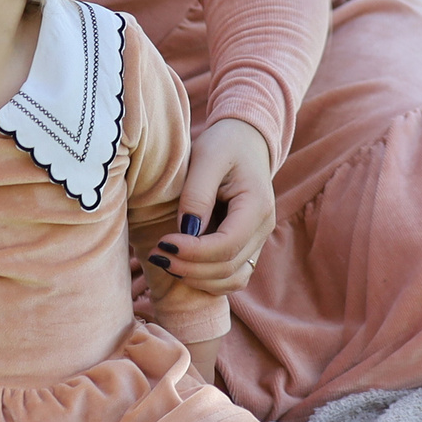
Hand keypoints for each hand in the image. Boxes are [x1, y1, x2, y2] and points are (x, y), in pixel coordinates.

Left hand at [148, 117, 275, 296]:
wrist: (245, 141)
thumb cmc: (224, 144)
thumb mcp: (207, 158)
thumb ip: (197, 195)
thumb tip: (186, 232)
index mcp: (257, 205)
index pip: (227, 245)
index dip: (194, 252)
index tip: (163, 243)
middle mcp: (264, 228)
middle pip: (229, 267)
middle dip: (189, 268)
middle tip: (157, 255)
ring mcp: (258, 240)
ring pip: (233, 279)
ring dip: (198, 279)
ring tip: (166, 261)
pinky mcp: (248, 246)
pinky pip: (233, 276)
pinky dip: (208, 280)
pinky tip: (182, 266)